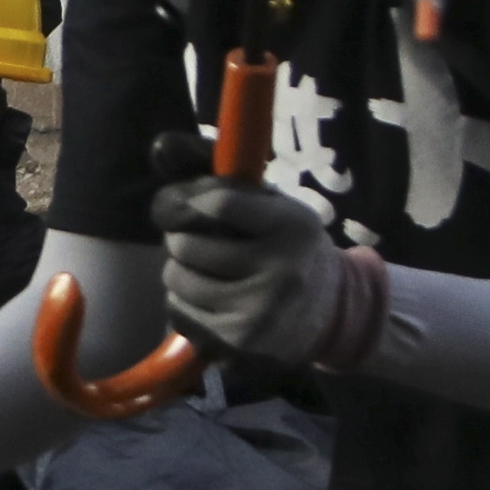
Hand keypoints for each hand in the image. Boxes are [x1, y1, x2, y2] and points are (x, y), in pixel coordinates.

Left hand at [153, 173, 370, 370]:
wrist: (330, 312)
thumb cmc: (286, 245)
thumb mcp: (268, 203)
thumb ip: (214, 170)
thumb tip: (159, 145)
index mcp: (291, 226)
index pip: (215, 202)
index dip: (189, 201)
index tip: (189, 206)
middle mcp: (279, 270)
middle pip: (185, 243)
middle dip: (182, 240)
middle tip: (202, 243)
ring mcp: (258, 311)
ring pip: (176, 279)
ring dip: (180, 272)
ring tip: (208, 272)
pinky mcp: (238, 344)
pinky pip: (179, 313)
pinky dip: (185, 304)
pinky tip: (213, 301)